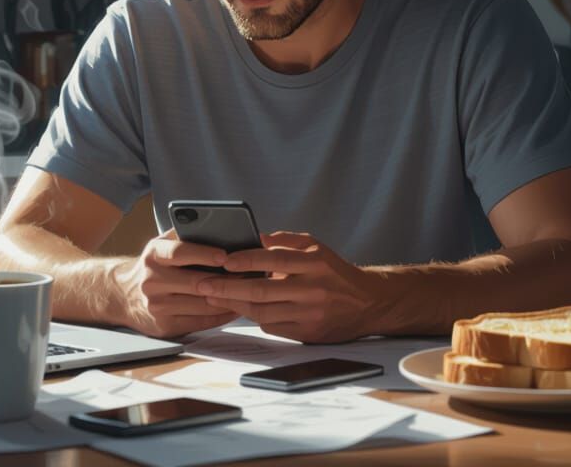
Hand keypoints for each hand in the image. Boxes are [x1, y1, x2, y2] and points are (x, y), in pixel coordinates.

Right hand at [112, 229, 237, 338]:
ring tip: (248, 290)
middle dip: (226, 279)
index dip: (204, 254)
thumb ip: (185, 236)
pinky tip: (236, 307)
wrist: (124, 295)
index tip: (225, 255)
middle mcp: (152, 281)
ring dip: (228, 298)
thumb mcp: (162, 245)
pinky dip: (222, 315)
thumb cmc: (155, 266)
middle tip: (249, 274)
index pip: (180, 252)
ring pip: (202, 304)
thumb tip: (221, 229)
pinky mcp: (165, 325)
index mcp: (154, 255)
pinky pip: (201, 322)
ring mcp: (157, 306)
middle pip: (196, 282)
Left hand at [196, 232, 386, 342]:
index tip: (223, 262)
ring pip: (263, 312)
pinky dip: (254, 318)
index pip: (272, 259)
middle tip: (202, 285)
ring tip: (213, 298)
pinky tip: (239, 309)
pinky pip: (273, 327)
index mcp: (314, 262)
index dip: (245, 261)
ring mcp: (310, 313)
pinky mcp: (308, 332)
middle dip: (227, 288)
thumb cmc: (335, 271)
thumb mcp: (316, 247)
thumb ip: (285, 241)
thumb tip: (252, 237)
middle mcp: (313, 288)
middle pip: (262, 290)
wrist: (367, 303)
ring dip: (235, 305)